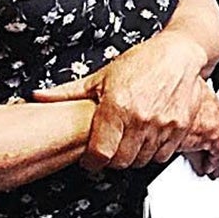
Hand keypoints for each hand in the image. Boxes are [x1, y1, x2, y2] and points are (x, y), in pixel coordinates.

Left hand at [34, 32, 218, 170]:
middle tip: (109, 149)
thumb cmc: (143, 62)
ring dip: (133, 156)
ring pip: (142, 160)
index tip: (90, 161)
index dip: (92, 162)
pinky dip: (154, 152)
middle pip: (121, 161)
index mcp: (117, 106)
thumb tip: (37, 97)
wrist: (179, 55)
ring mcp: (162, 125)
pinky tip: (147, 138)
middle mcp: (140, 118)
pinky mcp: (180, 128)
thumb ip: (68, 92)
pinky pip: (163, 154)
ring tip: (128, 141)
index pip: (100, 153)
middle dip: (112, 159)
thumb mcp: (101, 76)